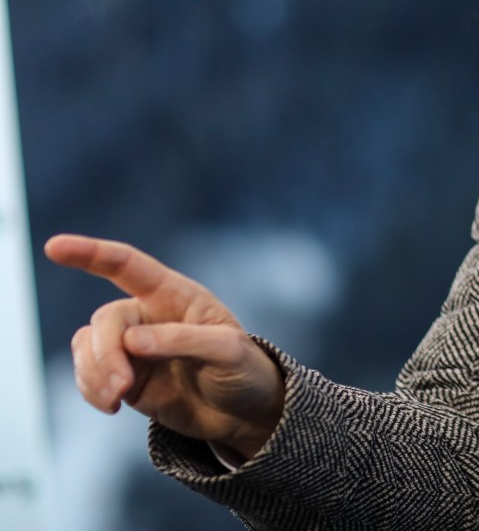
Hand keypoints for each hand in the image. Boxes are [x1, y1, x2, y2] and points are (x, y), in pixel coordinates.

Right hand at [46, 234, 284, 460]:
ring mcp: (132, 346)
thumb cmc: (242, 370)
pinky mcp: (122, 376)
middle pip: (105, 319)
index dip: (91, 254)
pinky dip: (91, 390)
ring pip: (87, 347)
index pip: (127, 265)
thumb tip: (132, 340)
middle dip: (105, 354)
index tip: (55, 247)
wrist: (241, 412)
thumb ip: (183, 340)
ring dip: (94, 375)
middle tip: (123, 388)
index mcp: (175, 294)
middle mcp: (148, 315)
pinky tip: (112, 406)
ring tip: (117, 401)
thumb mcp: (228, 350)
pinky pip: (87, 374)